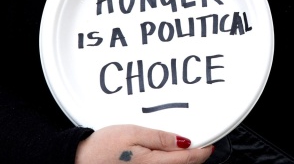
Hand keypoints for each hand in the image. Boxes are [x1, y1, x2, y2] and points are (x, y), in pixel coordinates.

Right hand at [75, 124, 213, 163]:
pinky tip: (168, 154)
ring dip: (184, 160)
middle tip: (202, 140)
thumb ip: (160, 137)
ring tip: (187, 146)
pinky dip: (172, 162)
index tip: (211, 142)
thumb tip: (184, 141)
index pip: (189, 160)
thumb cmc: (104, 146)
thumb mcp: (133, 132)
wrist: (82, 161)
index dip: (204, 150)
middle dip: (196, 156)